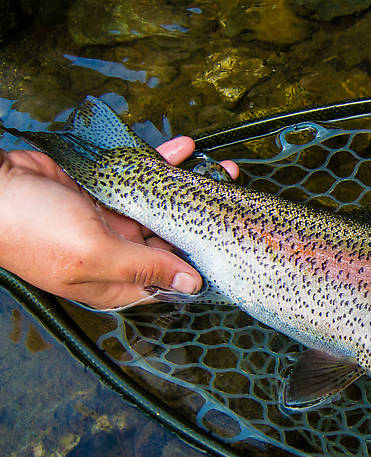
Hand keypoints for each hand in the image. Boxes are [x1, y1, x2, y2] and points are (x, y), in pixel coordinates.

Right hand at [0, 136, 237, 309]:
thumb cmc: (29, 229)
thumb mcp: (92, 255)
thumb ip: (145, 269)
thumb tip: (191, 286)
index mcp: (115, 282)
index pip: (170, 280)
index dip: (200, 264)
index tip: (231, 243)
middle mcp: (117, 254)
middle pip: (171, 240)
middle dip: (203, 218)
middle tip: (234, 195)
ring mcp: (110, 221)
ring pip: (160, 206)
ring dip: (188, 185)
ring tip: (220, 168)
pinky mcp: (103, 191)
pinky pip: (140, 178)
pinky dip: (160, 164)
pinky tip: (184, 150)